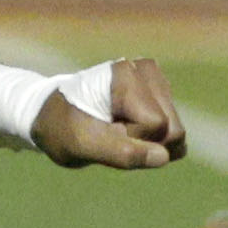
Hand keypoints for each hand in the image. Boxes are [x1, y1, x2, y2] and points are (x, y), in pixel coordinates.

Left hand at [33, 56, 188, 170]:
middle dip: (143, 141)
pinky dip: (151, 137)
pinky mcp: (159, 92)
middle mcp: (145, 70)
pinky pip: (172, 129)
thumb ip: (122, 153)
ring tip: (114, 129)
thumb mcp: (82, 146)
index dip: (131, 139)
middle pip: (173, 127)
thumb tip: (164, 157)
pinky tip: (127, 128)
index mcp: (125, 76)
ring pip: (175, 130)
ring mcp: (155, 80)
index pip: (156, 125)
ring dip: (146, 140)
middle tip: (108, 133)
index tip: (101, 131)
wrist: (52, 117)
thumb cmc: (62, 130)